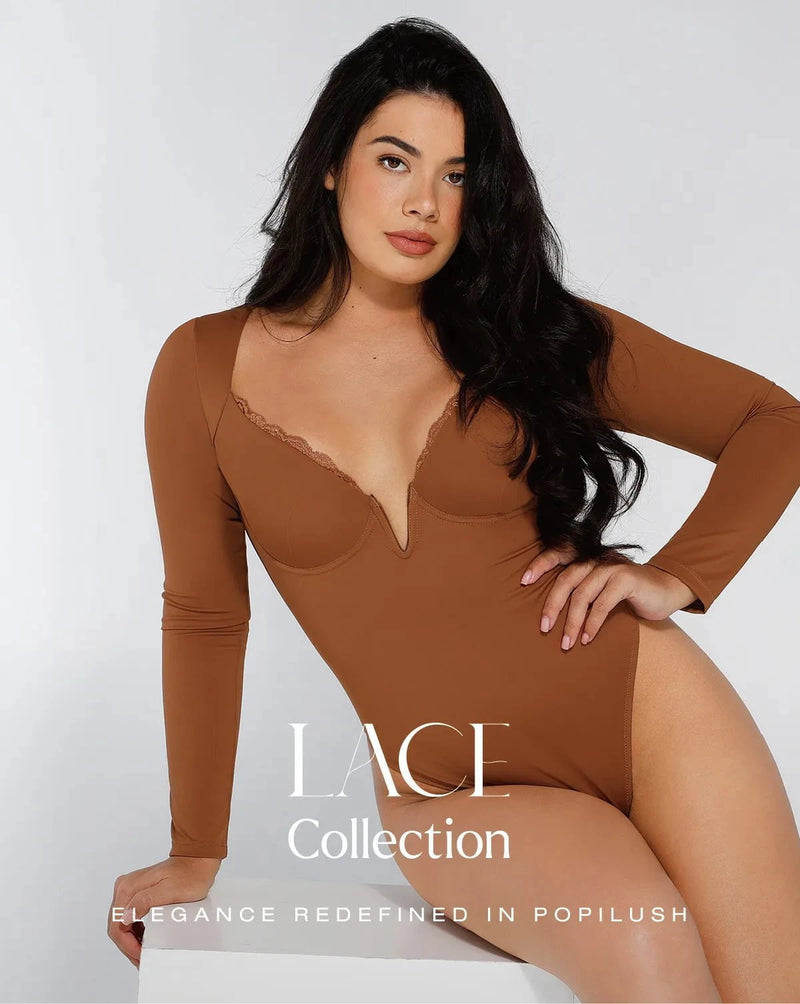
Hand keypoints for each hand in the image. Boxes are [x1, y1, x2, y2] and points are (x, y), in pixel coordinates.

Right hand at [108, 855, 220, 968]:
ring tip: (143, 953)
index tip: (141, 955)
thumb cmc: (188, 876)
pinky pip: (130, 917)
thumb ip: (145, 901)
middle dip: (128, 946)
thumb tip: (124, 917)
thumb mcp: (169, 891)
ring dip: (130, 940)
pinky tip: (144, 939)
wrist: (198, 861)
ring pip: (122, 923)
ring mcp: (131, 889)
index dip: (127, 945)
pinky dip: (135, 931)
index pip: (117, 925)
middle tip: (142, 960)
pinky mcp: (138, 893)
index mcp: (128, 888)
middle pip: (117, 925)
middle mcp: (125, 887)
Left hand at [520, 545, 696, 649]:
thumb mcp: (600, 591)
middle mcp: (597, 559)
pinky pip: (602, 604)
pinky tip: (587, 638)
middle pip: (566, 580)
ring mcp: (611, 567)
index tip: (523, 581)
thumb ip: (581, 592)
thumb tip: (549, 613)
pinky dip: (592, 623)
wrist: (666, 592)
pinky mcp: (626, 579)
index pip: (558, 556)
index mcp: (587, 558)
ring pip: (582, 595)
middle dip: (552, 606)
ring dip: (572, 622)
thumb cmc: (628, 595)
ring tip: (567, 643)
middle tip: (543, 627)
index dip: (539, 565)